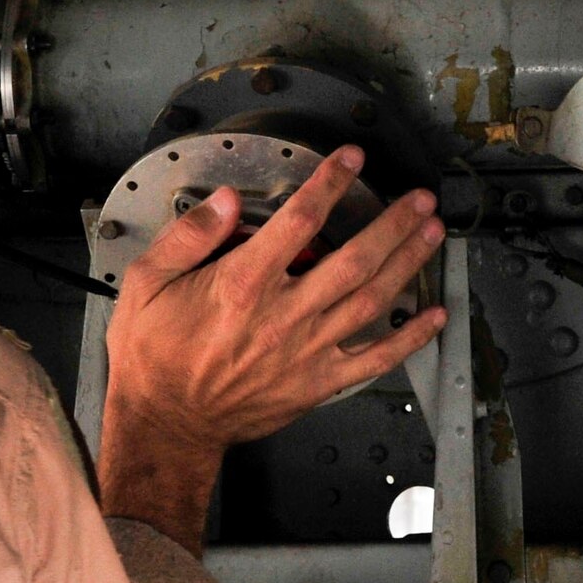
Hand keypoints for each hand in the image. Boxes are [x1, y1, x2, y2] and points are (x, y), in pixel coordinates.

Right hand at [97, 146, 447, 553]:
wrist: (165, 423)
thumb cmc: (154, 355)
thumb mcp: (148, 282)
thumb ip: (189, 236)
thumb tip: (226, 199)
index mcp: (243, 283)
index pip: (300, 219)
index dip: (331, 182)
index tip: (352, 159)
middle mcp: (283, 314)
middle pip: (354, 258)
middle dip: (393, 223)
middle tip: (420, 198)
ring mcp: (306, 350)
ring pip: (371, 299)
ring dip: (407, 264)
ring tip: (432, 234)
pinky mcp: (317, 382)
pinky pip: (374, 359)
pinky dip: (409, 338)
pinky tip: (434, 317)